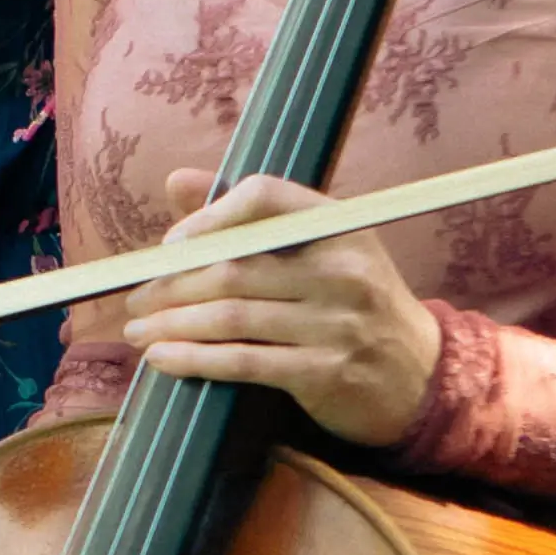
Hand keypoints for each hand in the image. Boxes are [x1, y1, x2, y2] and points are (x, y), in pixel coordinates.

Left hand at [113, 167, 443, 446]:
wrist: (421, 375)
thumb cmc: (354, 304)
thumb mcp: (319, 250)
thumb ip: (248, 215)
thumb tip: (176, 179)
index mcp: (339, 225)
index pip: (265, 196)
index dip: (208, 216)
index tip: (170, 245)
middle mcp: (343, 267)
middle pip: (235, 265)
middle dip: (172, 284)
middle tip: (134, 299)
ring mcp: (338, 321)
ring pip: (232, 315)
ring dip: (172, 323)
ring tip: (137, 331)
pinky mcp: (326, 371)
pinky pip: (244, 360)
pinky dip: (194, 359)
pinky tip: (163, 358)